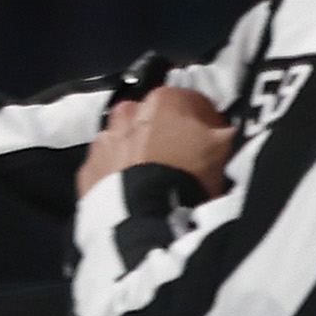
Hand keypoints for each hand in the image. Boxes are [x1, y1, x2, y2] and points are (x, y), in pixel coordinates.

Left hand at [83, 81, 232, 198]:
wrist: (147, 217)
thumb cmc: (190, 177)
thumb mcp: (224, 150)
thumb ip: (225, 132)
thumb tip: (227, 130)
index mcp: (165, 99)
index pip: (192, 102)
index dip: (207, 122)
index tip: (213, 140)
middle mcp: (129, 110)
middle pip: (153, 117)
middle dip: (166, 132)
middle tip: (181, 159)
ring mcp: (104, 139)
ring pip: (126, 138)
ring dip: (138, 150)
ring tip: (152, 178)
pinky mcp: (89, 168)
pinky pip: (107, 165)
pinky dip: (118, 173)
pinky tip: (132, 191)